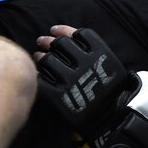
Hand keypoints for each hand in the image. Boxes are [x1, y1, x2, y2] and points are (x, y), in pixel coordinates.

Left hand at [35, 25, 129, 143]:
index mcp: (99, 54)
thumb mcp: (110, 65)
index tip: (54, 30)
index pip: (78, 34)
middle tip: (42, 41)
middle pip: (60, 44)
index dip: (63, 30)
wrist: (110, 118)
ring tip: (38, 56)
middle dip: (48, 41)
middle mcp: (84, 63)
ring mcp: (70, 80)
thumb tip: (71, 37)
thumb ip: (95, 51)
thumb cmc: (110, 90)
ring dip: (41, 56)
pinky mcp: (58, 95)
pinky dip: (37, 74)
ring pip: (48, 60)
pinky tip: (37, 73)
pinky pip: (42, 80)